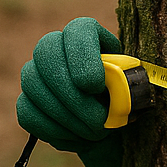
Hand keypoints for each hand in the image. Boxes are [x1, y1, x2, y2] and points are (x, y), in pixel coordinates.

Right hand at [17, 17, 124, 166]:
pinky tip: (79, 138)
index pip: (78, 29)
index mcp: (92, 38)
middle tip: (98, 120)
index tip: (94, 85)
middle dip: (70, 91)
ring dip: (67, 116)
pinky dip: (55, 130)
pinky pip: (28, 113)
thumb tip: (120, 87)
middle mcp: (58, 48)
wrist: (115, 128)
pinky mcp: (27, 102)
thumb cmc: (131, 101)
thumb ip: (129, 83)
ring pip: (33, 84)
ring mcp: (37, 74)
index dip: (82, 53)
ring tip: (96, 132)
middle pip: (46, 52)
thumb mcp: (138, 89)